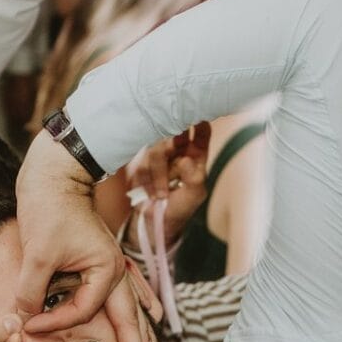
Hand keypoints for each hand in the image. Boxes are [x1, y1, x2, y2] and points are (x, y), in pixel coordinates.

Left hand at [14, 131, 144, 341]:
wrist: (55, 173)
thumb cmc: (48, 206)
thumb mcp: (37, 252)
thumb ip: (31, 292)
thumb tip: (22, 322)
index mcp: (104, 270)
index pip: (82, 311)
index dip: (54, 322)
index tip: (28, 322)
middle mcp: (114, 270)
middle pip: (128, 320)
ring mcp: (111, 265)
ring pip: (129, 307)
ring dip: (136, 334)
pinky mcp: (100, 260)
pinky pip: (123, 290)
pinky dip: (134, 305)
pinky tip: (148, 312)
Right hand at [127, 122, 210, 245]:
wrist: (156, 221)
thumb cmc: (181, 207)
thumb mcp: (194, 195)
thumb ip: (195, 178)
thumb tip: (185, 160)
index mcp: (195, 154)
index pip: (200, 131)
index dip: (199, 123)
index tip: (198, 120)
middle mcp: (177, 150)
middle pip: (173, 134)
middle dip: (170, 146)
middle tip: (171, 154)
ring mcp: (158, 154)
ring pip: (155, 151)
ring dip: (158, 176)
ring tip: (161, 195)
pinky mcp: (141, 162)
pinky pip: (140, 164)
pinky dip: (145, 182)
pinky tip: (150, 193)